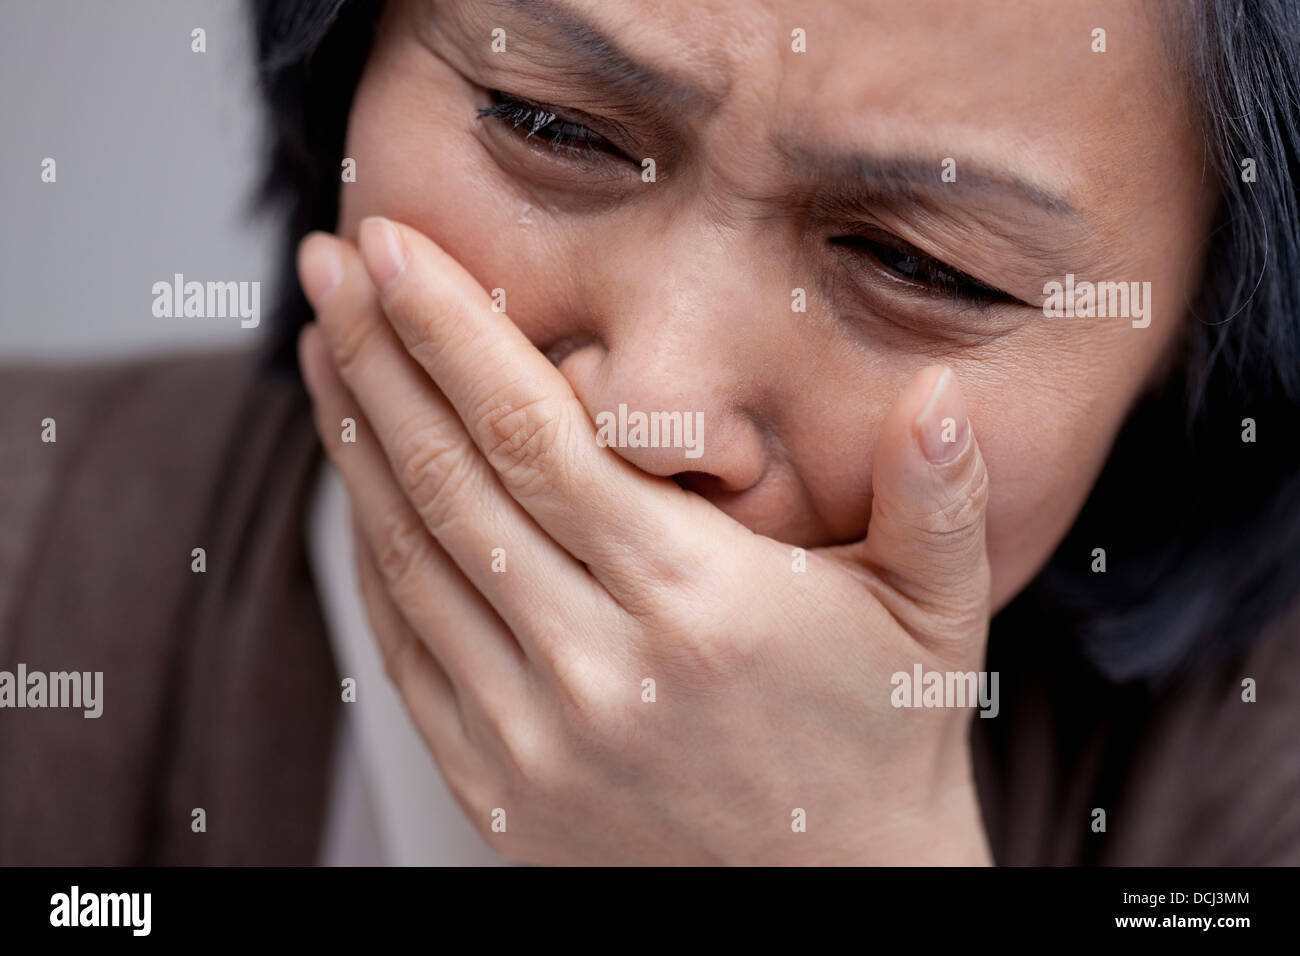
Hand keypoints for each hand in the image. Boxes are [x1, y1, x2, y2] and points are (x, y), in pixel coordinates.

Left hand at [296, 217, 993, 864]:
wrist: (828, 908)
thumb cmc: (878, 748)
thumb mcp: (935, 621)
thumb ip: (938, 502)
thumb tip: (944, 393)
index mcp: (697, 605)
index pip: (539, 439)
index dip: (453, 333)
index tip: (394, 248)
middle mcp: (599, 668)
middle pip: (452, 481)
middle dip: (380, 355)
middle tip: (330, 264)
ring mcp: (535, 735)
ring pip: (412, 559)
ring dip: (357, 443)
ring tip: (326, 347)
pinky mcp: (500, 787)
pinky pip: (407, 650)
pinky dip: (372, 556)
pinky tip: (359, 485)